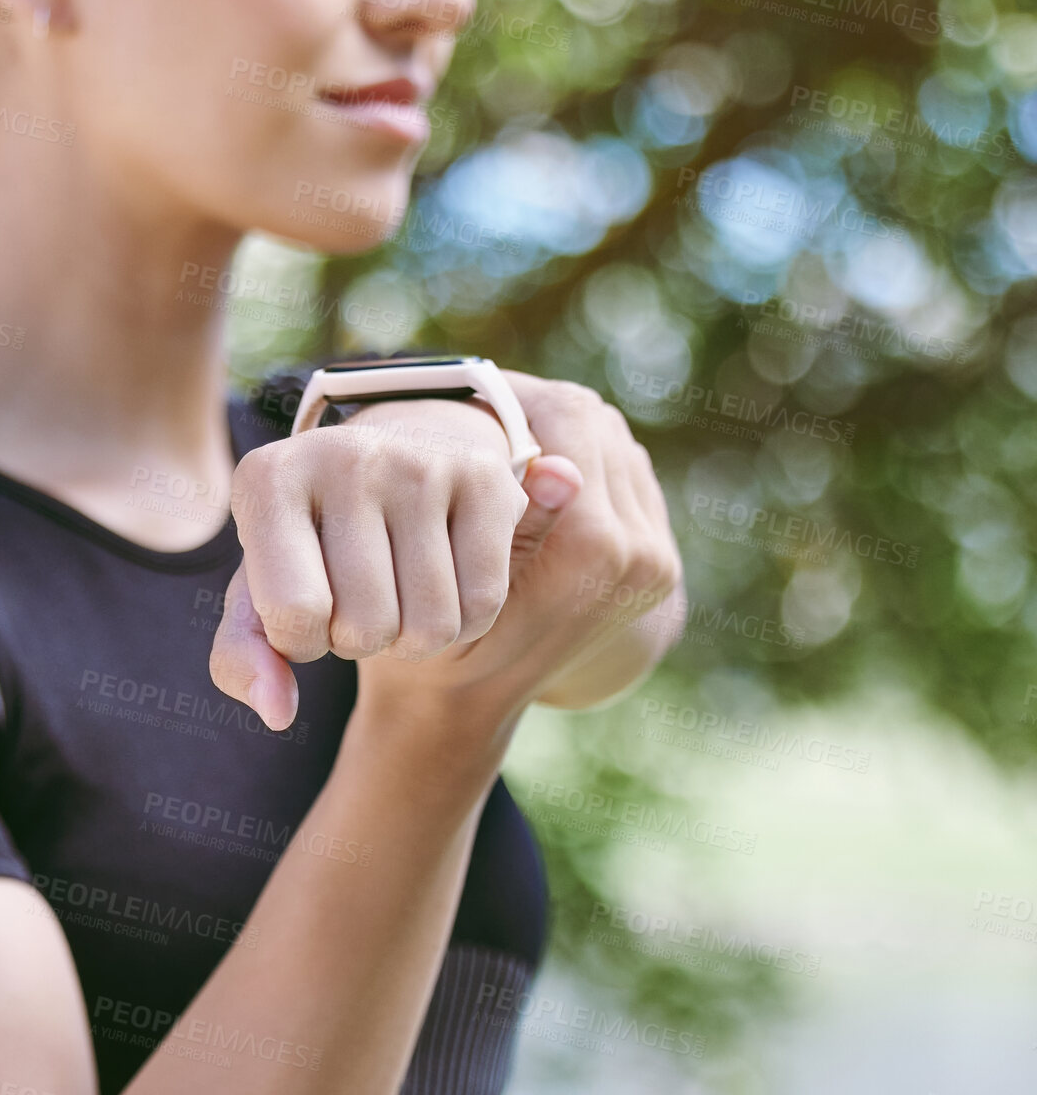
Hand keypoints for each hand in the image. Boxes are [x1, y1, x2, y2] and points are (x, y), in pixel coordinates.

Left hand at [207, 395, 564, 732]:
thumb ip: (243, 657)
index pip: (292, 613)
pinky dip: (463, 622)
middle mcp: (343, 456)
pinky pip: (482, 604)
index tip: (304, 608)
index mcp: (268, 480)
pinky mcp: (484, 476)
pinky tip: (440, 584)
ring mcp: (419, 461)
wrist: (387, 467)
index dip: (301, 641)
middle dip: (359, 640)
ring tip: (395, 592)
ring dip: (412, 639)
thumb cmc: (310, 547)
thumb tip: (279, 713)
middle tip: (357, 598)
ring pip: (430, 626)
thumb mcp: (258, 593)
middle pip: (365, 627)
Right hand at [353, 375, 683, 719]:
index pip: (571, 419)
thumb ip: (506, 520)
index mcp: (596, 553)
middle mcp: (643, 554)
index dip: (516, 392)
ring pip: (615, 440)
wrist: (469, 707)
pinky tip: (529, 470)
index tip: (468, 387)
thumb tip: (561, 468)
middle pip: (598, 424)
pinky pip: (625, 470)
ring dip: (562, 429)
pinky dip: (582, 457)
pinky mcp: (660, 558)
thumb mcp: (450, 580)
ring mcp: (659, 557)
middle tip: (480, 403)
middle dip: (539, 406)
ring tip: (500, 434)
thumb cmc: (434, 640)